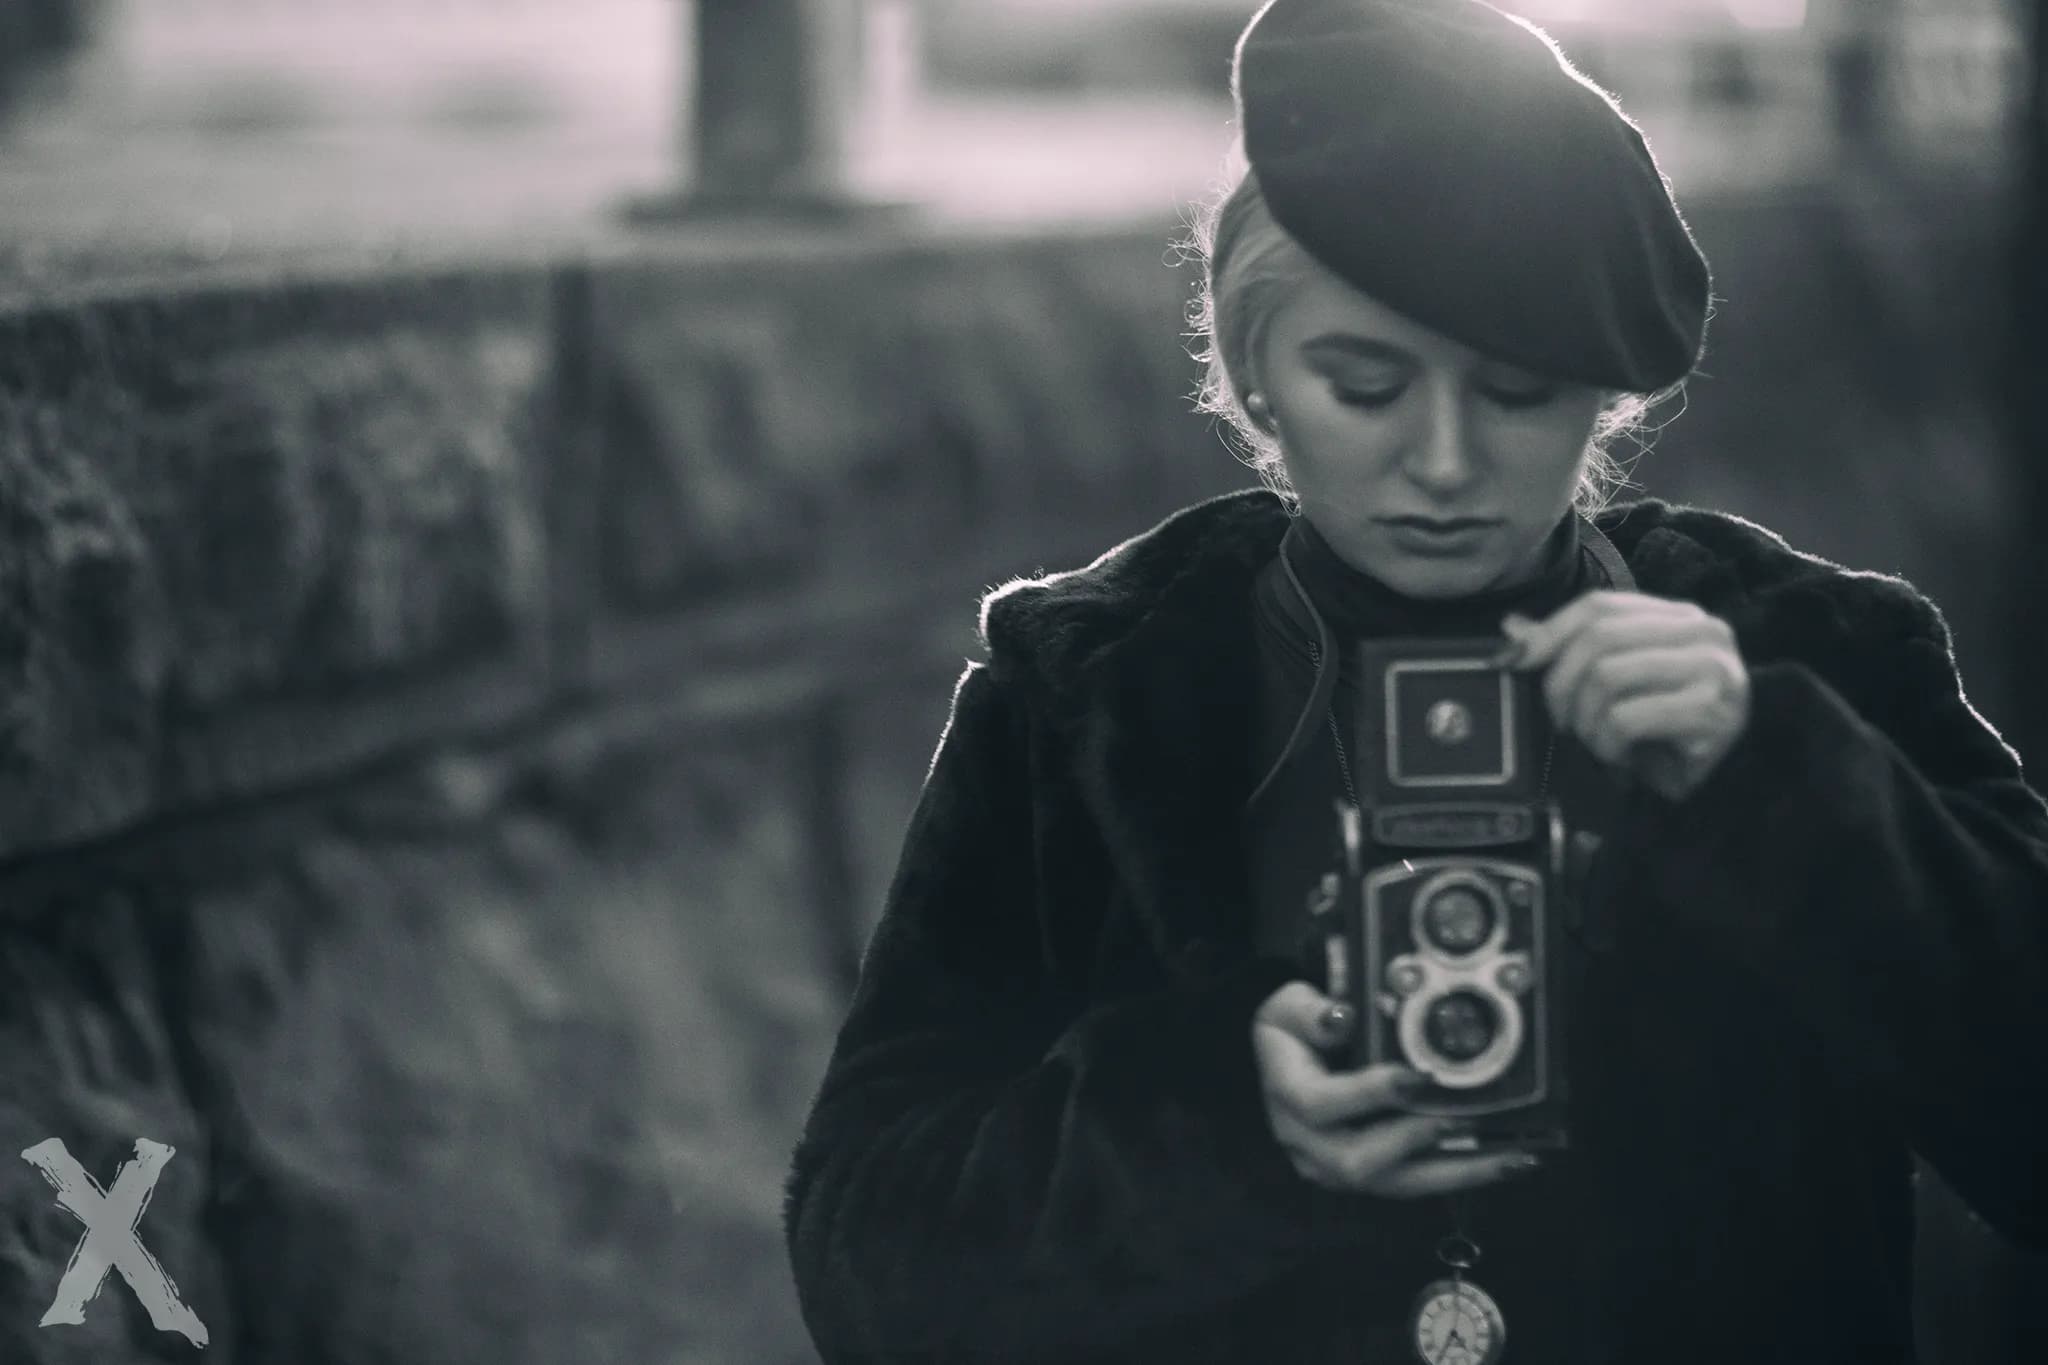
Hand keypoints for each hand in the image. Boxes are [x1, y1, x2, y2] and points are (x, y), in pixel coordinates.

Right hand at [1251, 982, 1540, 1196]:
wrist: (1288, 1059)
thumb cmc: (1294, 1028)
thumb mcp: (1290, 1006)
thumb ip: (1312, 1012)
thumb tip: (1344, 1016)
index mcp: (1286, 1097)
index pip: (1321, 1105)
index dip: (1370, 1093)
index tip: (1418, 1074)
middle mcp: (1306, 1144)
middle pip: (1358, 1163)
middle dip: (1417, 1141)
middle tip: (1466, 1119)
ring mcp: (1336, 1168)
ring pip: (1398, 1183)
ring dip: (1457, 1172)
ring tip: (1510, 1157)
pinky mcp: (1367, 1177)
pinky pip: (1416, 1182)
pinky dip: (1461, 1173)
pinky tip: (1504, 1161)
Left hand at [1498, 590, 1750, 802]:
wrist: (1722, 784)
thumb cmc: (1663, 732)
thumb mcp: (1616, 684)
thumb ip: (1570, 651)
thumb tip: (1511, 630)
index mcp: (1676, 616)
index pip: (1598, 605)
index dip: (1548, 632)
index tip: (1511, 662)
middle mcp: (1701, 632)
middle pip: (1598, 638)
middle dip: (1561, 684)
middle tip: (1560, 721)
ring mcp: (1711, 669)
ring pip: (1607, 676)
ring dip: (1586, 721)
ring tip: (1596, 742)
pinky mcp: (1711, 711)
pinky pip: (1626, 718)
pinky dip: (1607, 743)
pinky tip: (1619, 757)